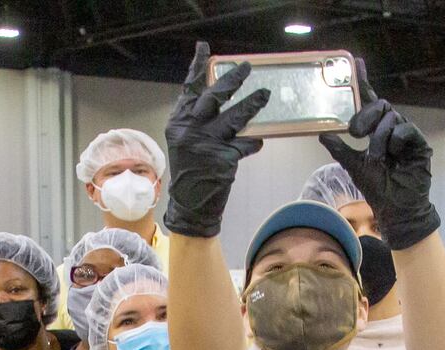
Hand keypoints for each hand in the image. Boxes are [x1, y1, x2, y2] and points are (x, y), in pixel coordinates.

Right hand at [162, 41, 270, 238]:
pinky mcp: (223, 158)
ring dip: (252, 104)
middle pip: (214, 96)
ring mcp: (207, 143)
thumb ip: (198, 121)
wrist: (189, 205)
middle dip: (232, 80)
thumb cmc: (189, 172)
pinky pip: (245, 144)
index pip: (189, 89)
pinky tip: (258, 141)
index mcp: (179, 122)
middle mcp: (190, 129)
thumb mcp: (185, 142)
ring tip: (265, 94)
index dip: (197, 67)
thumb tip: (221, 100)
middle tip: (246, 67)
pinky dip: (253, 143)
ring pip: (235, 117)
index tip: (205, 49)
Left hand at [319, 61, 440, 249]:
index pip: (368, 102)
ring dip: (379, 138)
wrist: (396, 208)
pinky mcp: (419, 142)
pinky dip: (397, 140)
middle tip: (354, 132)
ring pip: (391, 117)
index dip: (363, 82)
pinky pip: (406, 129)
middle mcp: (391, 128)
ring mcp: (406, 134)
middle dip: (365, 115)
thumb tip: (322, 135)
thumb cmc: (377, 188)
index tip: (356, 64)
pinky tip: (394, 153)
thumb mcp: (353, 166)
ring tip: (378, 156)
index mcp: (375, 130)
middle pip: (379, 105)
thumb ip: (340, 149)